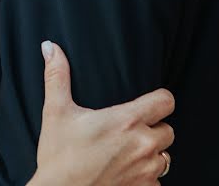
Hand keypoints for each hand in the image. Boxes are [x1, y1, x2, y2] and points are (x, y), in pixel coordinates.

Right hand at [27, 41, 174, 185]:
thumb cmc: (58, 156)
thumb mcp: (56, 112)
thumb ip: (57, 76)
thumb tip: (50, 47)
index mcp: (126, 121)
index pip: (166, 101)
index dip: (159, 100)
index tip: (147, 104)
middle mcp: (142, 145)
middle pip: (168, 130)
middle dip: (153, 130)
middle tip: (129, 132)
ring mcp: (146, 171)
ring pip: (165, 157)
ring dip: (151, 155)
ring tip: (127, 153)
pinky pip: (157, 182)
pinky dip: (145, 178)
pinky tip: (125, 174)